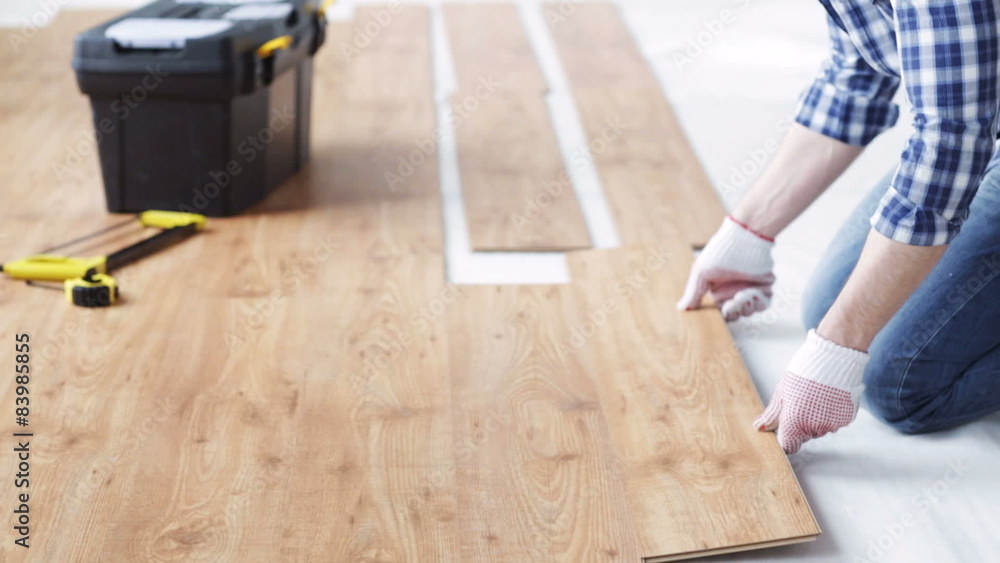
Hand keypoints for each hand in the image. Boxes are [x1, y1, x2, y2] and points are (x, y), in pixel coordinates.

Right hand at [677, 216, 774, 320]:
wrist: (745, 239)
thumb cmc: (720, 252)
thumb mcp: (701, 273)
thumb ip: (693, 293)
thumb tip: (681, 308)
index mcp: (717, 291)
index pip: (720, 313)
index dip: (722, 315)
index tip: (722, 311)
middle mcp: (733, 292)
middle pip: (735, 316)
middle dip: (734, 312)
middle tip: (732, 303)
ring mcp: (749, 290)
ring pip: (750, 312)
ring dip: (747, 306)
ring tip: (743, 293)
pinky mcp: (764, 287)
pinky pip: (764, 304)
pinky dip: (759, 302)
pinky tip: (753, 291)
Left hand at [755, 330, 868, 452]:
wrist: (833, 359)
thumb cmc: (804, 373)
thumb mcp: (782, 393)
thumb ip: (772, 414)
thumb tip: (760, 428)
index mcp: (794, 423)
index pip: (788, 446)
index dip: (786, 438)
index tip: (785, 429)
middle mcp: (814, 428)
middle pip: (804, 436)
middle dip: (800, 425)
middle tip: (801, 402)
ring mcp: (832, 424)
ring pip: (819, 429)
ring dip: (816, 419)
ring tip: (815, 396)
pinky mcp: (846, 418)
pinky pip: (834, 422)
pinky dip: (831, 413)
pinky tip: (828, 396)